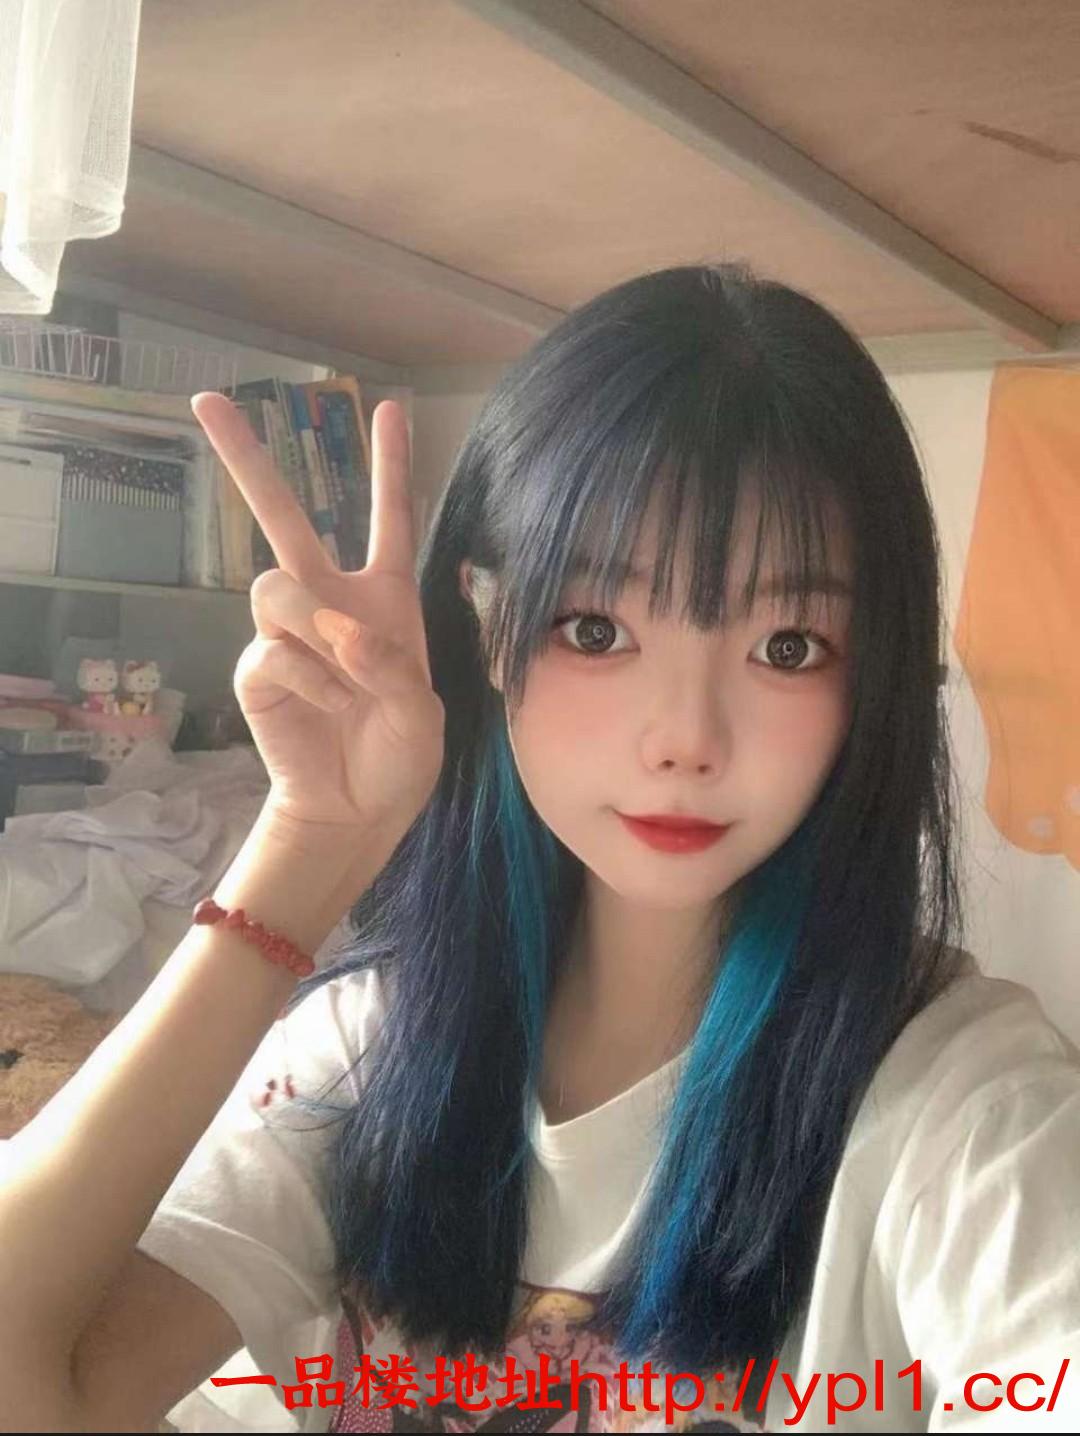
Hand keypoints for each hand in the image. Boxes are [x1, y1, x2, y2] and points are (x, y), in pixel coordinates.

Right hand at [191, 393, 444, 841]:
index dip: (391, 466)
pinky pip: (271, 651)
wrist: (356, 807)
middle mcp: (329, 602)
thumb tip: (340, 632)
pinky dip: (310, 682)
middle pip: (283, 516)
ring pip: (274, 587)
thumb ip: (392, 667)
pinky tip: (330, 709)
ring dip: (314, 632)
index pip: (389, 519)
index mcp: (383, 599)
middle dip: (246, 459)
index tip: (392, 408)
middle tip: (207, 400)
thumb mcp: (422, 714)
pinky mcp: (256, 669)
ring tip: (347, 687)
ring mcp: (286, 633)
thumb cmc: (399, 754)